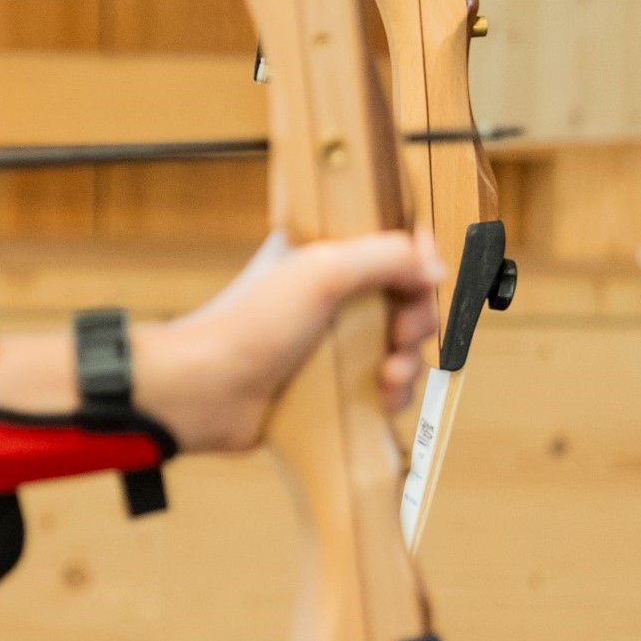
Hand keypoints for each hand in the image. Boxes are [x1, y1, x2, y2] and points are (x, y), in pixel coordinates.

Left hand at [132, 228, 441, 454]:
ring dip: (408, 360)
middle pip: (405, 298)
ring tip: (388, 373)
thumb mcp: (320, 272)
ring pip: (400, 344)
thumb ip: (383, 257)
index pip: (390, 245)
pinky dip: (392, 390)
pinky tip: (382, 396)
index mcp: (323, 253)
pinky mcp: (334, 381)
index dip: (416, 260)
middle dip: (416, 319)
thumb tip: (433, 265)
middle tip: (402, 334)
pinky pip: (384, 383)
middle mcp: (331, 293)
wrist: (207, 390)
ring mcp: (333, 338)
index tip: (425, 278)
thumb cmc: (250, 323)